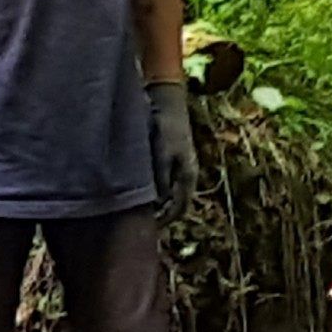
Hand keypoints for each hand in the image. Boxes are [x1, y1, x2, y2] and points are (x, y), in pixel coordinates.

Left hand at [147, 79, 198, 223]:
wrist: (168, 103)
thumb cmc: (164, 127)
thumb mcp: (161, 154)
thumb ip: (160, 178)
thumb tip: (159, 202)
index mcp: (188, 175)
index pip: (180, 208)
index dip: (166, 220)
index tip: (150, 228)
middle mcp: (188, 174)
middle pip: (179, 204)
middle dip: (164, 216)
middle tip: (145, 223)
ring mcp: (183, 167)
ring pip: (174, 194)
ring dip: (161, 205)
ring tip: (143, 211)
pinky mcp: (176, 160)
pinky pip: (169, 184)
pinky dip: (159, 193)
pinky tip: (145, 192)